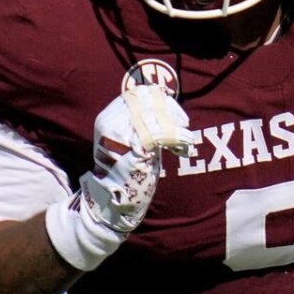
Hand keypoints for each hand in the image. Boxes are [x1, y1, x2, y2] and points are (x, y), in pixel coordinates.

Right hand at [80, 84, 198, 232]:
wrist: (114, 200)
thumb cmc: (127, 168)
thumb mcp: (132, 139)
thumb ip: (143, 121)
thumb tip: (165, 103)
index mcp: (107, 118)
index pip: (137, 94)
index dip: (159, 98)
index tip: (174, 110)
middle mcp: (110, 123)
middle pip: (146, 102)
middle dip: (170, 110)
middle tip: (183, 124)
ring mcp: (120, 135)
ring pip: (155, 117)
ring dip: (176, 125)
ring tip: (187, 138)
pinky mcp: (133, 149)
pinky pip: (160, 134)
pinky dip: (176, 138)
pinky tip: (184, 146)